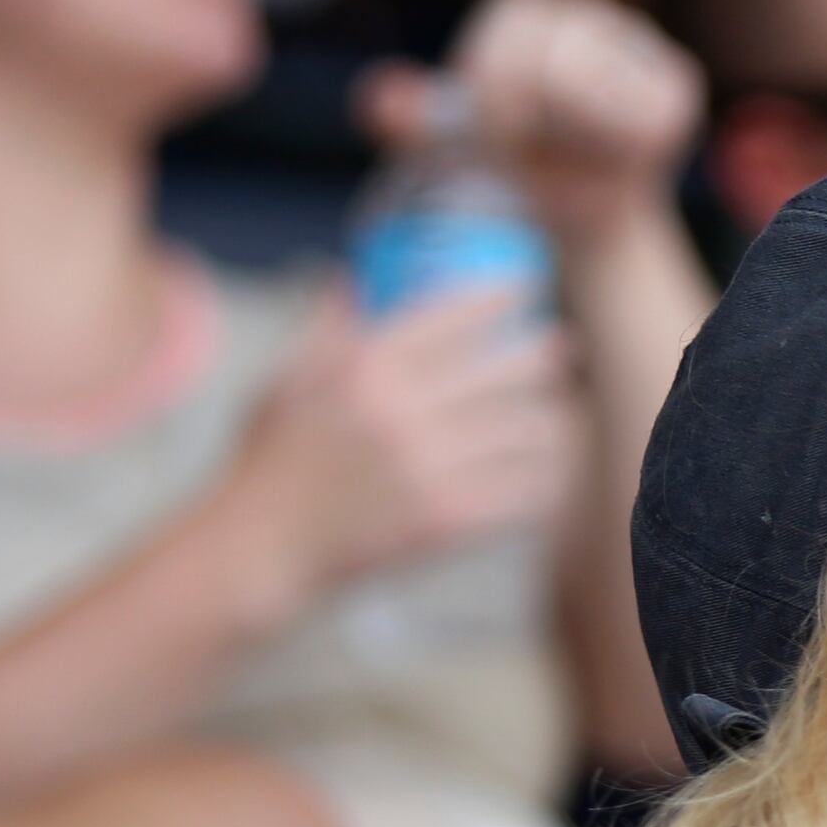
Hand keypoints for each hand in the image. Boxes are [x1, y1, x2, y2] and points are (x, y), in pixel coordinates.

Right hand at [233, 281, 580, 596]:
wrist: (263, 549)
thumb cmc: (271, 464)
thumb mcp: (286, 384)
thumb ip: (325, 330)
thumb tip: (350, 277)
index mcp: (363, 370)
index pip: (450, 317)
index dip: (497, 297)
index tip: (524, 288)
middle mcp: (401, 411)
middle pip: (504, 368)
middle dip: (543, 354)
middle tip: (561, 349)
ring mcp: (428, 466)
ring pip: (526, 429)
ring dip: (552, 418)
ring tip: (563, 412)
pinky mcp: (447, 519)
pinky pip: (525, 488)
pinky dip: (546, 477)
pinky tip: (555, 470)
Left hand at [359, 0, 704, 251]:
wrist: (578, 214)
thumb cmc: (512, 169)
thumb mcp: (452, 148)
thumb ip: (414, 121)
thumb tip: (378, 103)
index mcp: (525, 8)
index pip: (513, 21)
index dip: (498, 80)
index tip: (496, 132)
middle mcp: (586, 10)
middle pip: (555, 52)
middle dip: (533, 113)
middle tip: (531, 152)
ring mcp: (639, 43)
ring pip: (597, 84)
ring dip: (574, 135)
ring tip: (570, 153)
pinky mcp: (678, 85)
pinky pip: (643, 114)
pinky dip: (620, 146)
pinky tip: (613, 160)